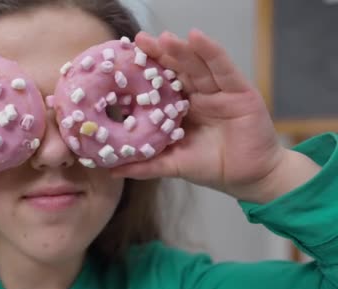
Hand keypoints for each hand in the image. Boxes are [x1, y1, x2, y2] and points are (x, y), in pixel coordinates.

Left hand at [112, 30, 317, 202]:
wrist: (249, 178)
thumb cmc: (212, 167)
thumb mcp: (173, 164)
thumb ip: (145, 165)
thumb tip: (111, 171)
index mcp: (181, 107)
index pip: (160, 84)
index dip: (144, 72)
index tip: (123, 60)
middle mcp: (199, 94)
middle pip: (177, 68)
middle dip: (159, 53)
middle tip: (139, 40)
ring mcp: (219, 90)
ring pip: (197, 64)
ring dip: (181, 49)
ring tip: (164, 38)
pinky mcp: (240, 90)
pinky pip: (224, 68)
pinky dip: (211, 52)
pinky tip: (197, 38)